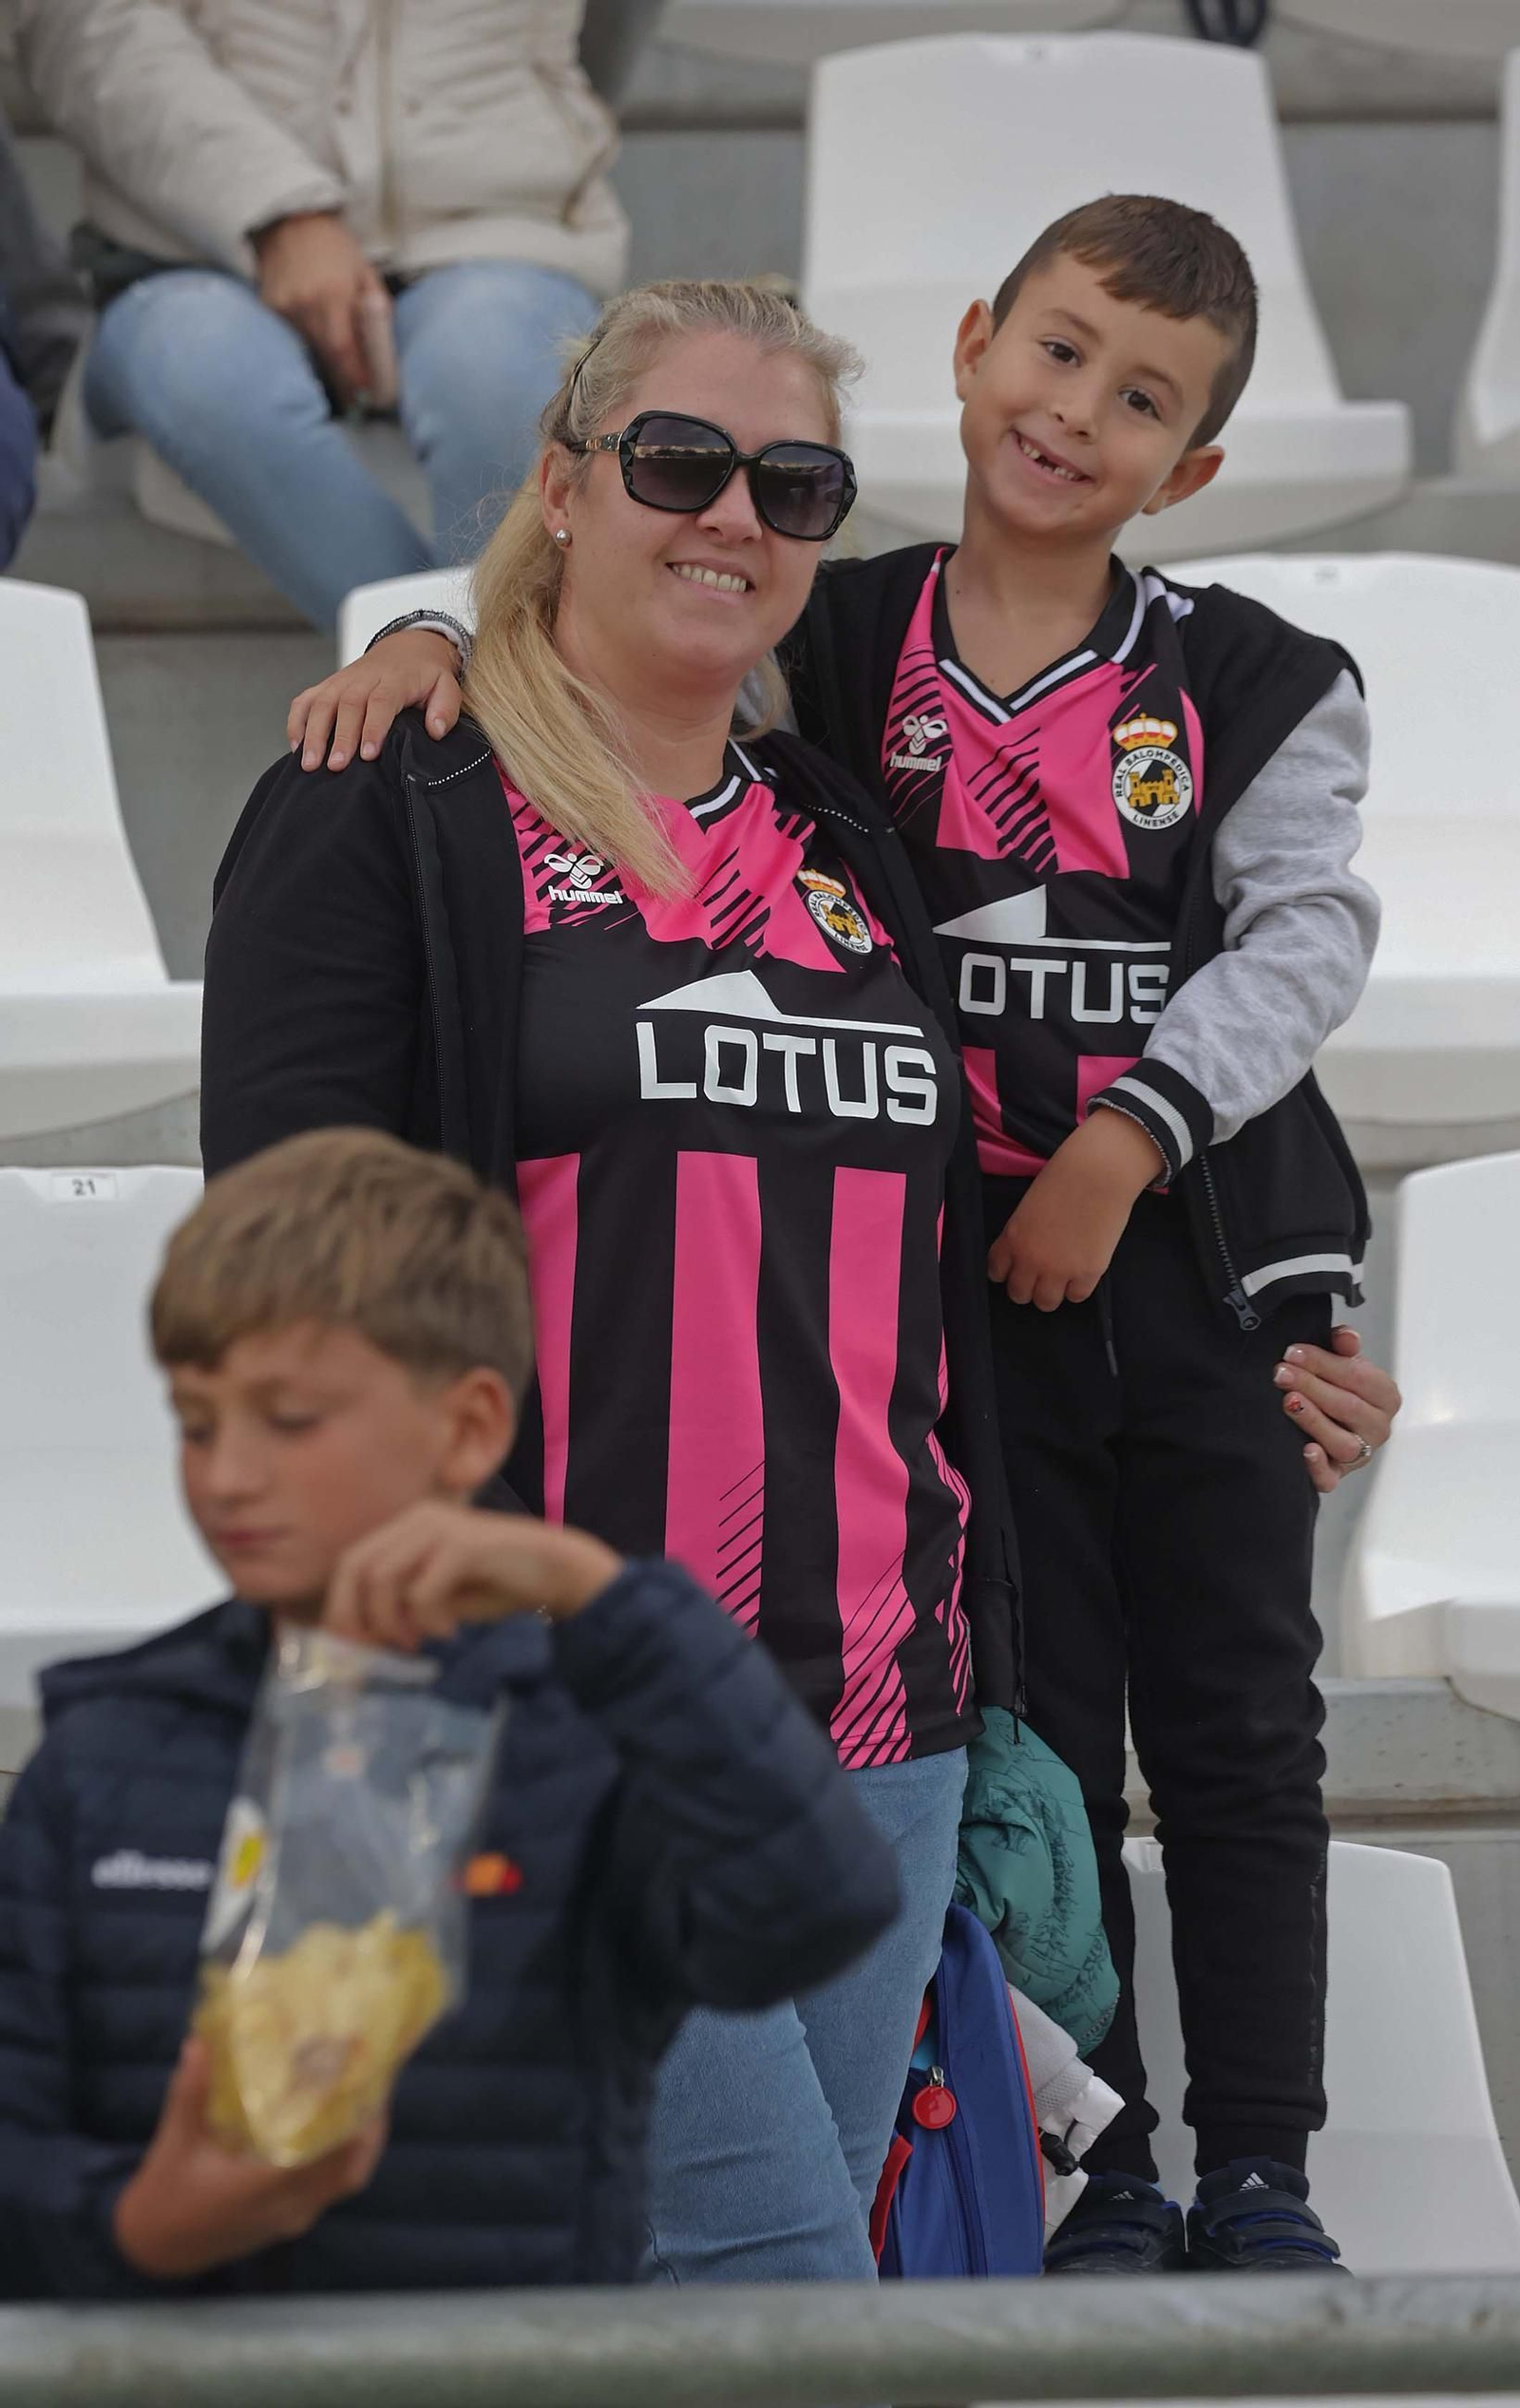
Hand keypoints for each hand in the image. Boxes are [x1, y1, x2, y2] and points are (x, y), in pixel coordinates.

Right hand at [113, 2036, 385, 2280]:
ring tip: (363, 2094)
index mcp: (263, 2189)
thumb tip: (201, 2040)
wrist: (152, 2251)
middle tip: (375, 2079)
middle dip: (370, 2126)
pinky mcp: (288, 2220)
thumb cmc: (164, 2197)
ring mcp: (291, 2218)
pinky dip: (342, 2156)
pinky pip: (330, 2187)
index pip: (327, 2157)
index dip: (354, 2119)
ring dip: (360, 2141)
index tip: (365, 2076)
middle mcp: (288, 2208)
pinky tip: (334, 2124)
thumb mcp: (174, 2142)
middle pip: (350, 2170)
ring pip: (345, 2181)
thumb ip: (191, 2092)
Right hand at [253, 211, 383, 404]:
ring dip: (326, 365)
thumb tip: (382, 352)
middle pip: (325, 358)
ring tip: (341, 375)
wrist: (289, 219)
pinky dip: (307, 346)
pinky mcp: (268, 307)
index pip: (343, 352)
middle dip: (343, 381)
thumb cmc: (335, 246)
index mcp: (333, 294)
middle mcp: (303, 304)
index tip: (366, 396)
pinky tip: (317, 343)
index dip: (354, 379)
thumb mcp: (365, 273)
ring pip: (308, 351)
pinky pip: (292, 338)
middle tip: (357, 399)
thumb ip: (376, 311)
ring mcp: (282, 307)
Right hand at [288, 632, 463, 770]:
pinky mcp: (327, 686)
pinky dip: (297, 722)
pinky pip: (305, 701)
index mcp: (393, 680)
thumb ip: (445, 708)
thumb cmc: (426, 676)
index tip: (367, 754)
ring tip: (310, 764)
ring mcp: (341, 682)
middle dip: (340, 737)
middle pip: (347, 706)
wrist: (407, 649)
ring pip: (322, 704)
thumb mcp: (446, 686)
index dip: (373, 728)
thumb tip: (435, 730)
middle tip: (336, 767)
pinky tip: (297, 748)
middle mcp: (363, 679)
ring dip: (313, 734)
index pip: (381, 702)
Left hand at [324, 1502, 622, 1651]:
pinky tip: (449, 1632)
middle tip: (374, 1651)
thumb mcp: (439, 1597)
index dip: (341, 1607)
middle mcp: (418, 1519)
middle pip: (356, 1566)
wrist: (555, 1570)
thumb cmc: (495, 1584)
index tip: (351, 1648)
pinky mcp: (464, 1544)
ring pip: (382, 1578)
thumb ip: (402, 1606)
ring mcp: (441, 1527)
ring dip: (391, 1621)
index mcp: (407, 1526)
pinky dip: (427, 1619)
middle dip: (355, 1616)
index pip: (351, 1563)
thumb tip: (360, 1640)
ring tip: (417, 1643)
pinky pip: (422, 1590)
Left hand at [988, 1112, 1162, 1309]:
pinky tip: (1081, 1273)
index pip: (996, 1272)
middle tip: (1039, 1275)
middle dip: (1027, 1286)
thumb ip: (1022, 1235)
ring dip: (1051, 1292)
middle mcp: (1031, 1260)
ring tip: (1061, 1278)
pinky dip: (1077, 1288)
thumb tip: (1026, 1256)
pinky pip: (1076, 1297)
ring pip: (1046, 1303)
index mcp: (1012, 1239)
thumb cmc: (1064, 1178)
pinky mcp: (1088, 1273)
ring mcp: (1059, 1270)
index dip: (1006, 1272)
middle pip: (1019, 1294)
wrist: (1099, 1173)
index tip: (1015, 1268)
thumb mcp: (1028, 1207)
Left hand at [1276, 1326, 1402, 1494]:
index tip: (1293, 1352)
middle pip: (1347, 1407)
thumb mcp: (1344, 1362)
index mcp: (1385, 1396)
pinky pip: (1330, 1478)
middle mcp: (1378, 1427)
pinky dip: (1318, 1467)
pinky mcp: (1338, 1475)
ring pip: (1341, 1442)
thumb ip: (1344, 1345)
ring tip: (1289, 1401)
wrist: (1334, 1420)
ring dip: (1313, 1420)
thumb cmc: (1340, 1387)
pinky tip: (1305, 1451)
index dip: (1324, 1363)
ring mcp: (1360, 1454)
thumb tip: (1346, 1337)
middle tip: (1281, 1373)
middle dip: (1311, 1386)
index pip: (1358, 1377)